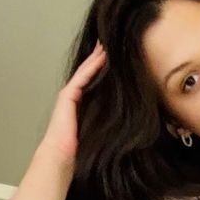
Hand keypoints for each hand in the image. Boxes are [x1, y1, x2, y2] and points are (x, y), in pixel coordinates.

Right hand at [40, 43, 106, 168]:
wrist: (63, 156)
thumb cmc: (82, 150)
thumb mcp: (102, 132)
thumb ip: (112, 123)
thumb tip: (136, 124)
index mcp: (83, 105)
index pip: (95, 83)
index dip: (105, 70)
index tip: (117, 60)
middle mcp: (75, 97)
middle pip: (90, 73)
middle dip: (100, 58)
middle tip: (112, 44)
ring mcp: (70, 95)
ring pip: (86, 71)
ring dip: (96, 57)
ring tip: (107, 44)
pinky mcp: (67, 95)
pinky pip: (82, 77)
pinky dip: (92, 66)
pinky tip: (101, 56)